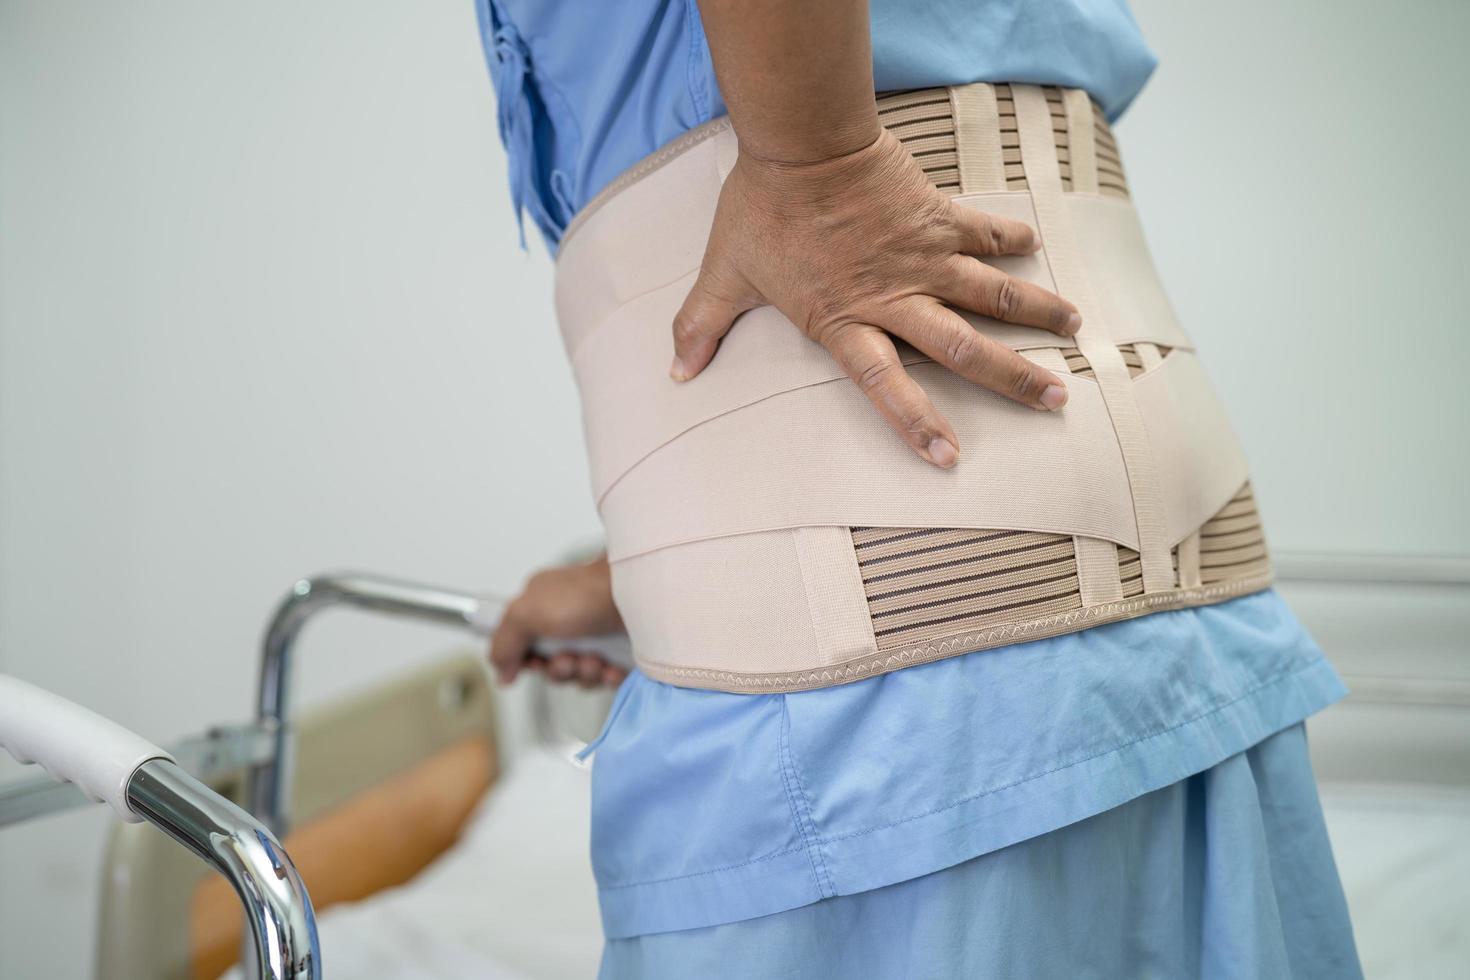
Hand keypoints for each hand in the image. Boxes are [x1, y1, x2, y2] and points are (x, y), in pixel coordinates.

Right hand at [488, 556, 627, 687]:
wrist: (640, 595)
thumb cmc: (585, 595)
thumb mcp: (527, 613)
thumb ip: (503, 642)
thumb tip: (501, 673)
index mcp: (543, 609)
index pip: (525, 647)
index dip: (528, 662)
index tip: (534, 661)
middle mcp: (568, 624)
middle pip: (552, 667)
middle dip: (559, 670)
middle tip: (569, 657)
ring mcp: (597, 638)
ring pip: (579, 677)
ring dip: (584, 673)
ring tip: (595, 658)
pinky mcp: (622, 653)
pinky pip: (607, 680)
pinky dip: (607, 677)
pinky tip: (612, 666)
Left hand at [669, 129, 1079, 467]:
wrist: (800, 141)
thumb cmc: (761, 209)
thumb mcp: (724, 273)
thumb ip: (700, 326)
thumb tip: (674, 371)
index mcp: (844, 321)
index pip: (883, 386)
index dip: (915, 423)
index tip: (950, 457)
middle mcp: (894, 296)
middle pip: (962, 347)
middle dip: (1013, 378)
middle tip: (1056, 400)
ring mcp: (922, 255)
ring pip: (992, 293)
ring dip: (1036, 313)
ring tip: (1077, 333)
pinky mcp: (936, 214)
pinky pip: (983, 231)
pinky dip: (1010, 239)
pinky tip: (1036, 247)